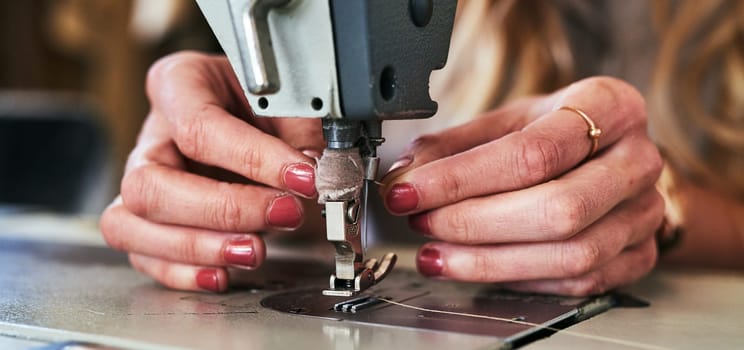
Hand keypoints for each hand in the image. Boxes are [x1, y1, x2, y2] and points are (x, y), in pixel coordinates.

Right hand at [100, 52, 323, 291]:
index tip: (303, 178)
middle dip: (223, 210)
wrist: (259, 118)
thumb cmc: (267, 105)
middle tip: (283, 214)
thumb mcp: (291, 105)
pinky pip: (144, 256)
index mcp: (179, 84)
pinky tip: (222, 273)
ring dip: (198, 248)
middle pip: (152, 184)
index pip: (198, 127)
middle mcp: (153, 134)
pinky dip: (184, 272)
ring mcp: (144, 180)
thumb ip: (305, 137)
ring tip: (254, 252)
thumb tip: (320, 177)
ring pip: (132, 225)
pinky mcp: (148, 221)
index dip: (253, 159)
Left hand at [382, 77, 663, 295]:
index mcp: (609, 106)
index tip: (408, 191)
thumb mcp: (507, 121)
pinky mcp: (641, 254)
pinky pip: (579, 282)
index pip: (532, 152)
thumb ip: (453, 146)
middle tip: (422, 222)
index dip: (462, 179)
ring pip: (571, 254)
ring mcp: (646, 211)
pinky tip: (478, 265)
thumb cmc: (555, 132)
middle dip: (474, 223)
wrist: (611, 153)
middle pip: (558, 208)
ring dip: (490, 261)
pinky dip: (519, 278)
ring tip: (437, 253)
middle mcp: (639, 159)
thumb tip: (403, 176)